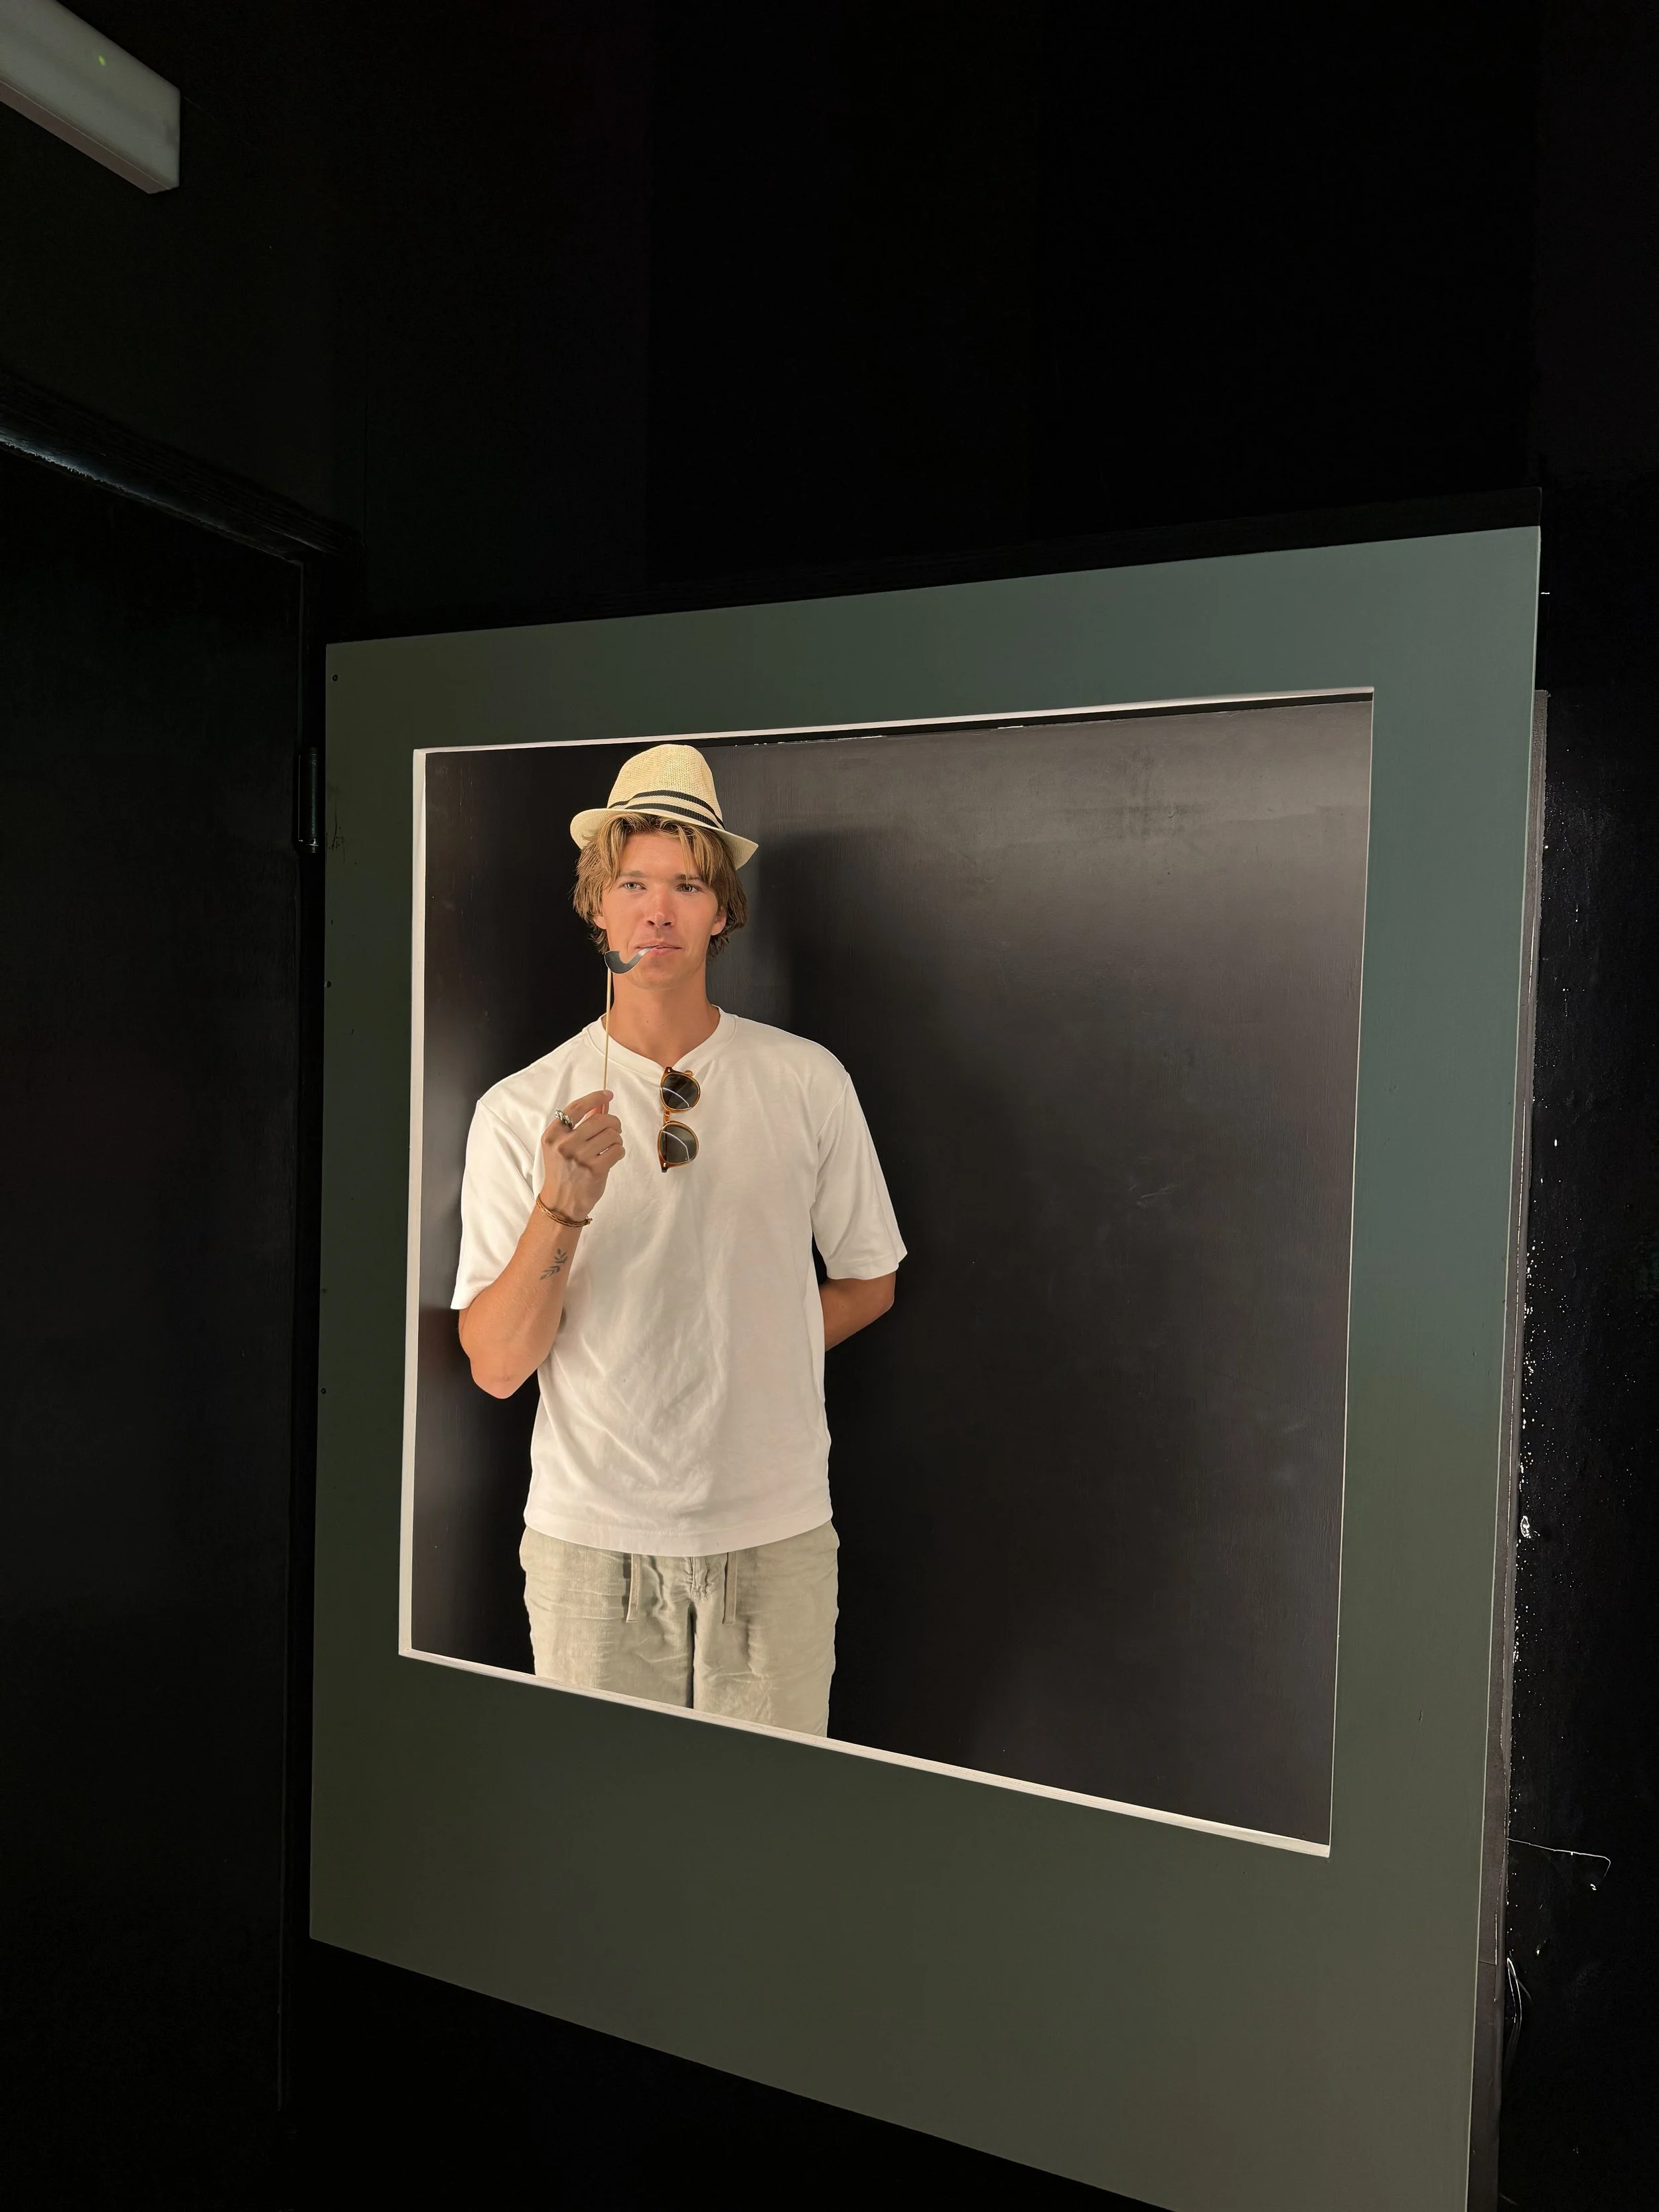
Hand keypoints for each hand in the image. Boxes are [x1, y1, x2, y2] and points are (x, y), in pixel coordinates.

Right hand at [539, 1090, 623, 1218]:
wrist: (561, 1203)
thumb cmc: (563, 1172)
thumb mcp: (560, 1146)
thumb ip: (577, 1126)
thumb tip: (599, 1106)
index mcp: (553, 1135)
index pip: (577, 1108)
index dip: (595, 1098)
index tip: (607, 1094)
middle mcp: (565, 1144)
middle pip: (600, 1119)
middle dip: (613, 1122)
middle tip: (615, 1129)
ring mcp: (580, 1157)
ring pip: (612, 1134)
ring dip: (616, 1139)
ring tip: (610, 1147)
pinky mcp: (595, 1169)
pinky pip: (617, 1150)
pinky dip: (619, 1152)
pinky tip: (611, 1157)